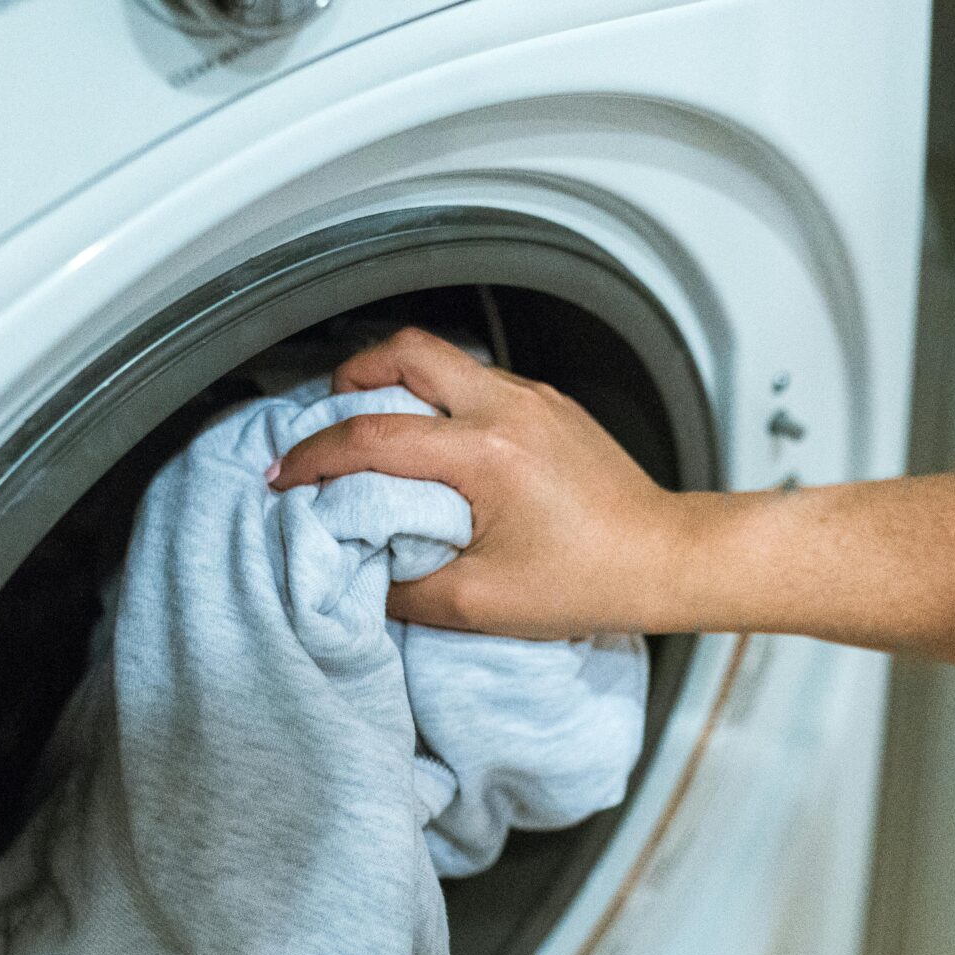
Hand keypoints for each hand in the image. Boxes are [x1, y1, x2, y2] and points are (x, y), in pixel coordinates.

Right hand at [268, 328, 697, 636]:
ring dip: (400, 384)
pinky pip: (480, 382)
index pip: (372, 435)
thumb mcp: (481, 604)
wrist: (667, 559)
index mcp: (484, 453)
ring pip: (446, 360)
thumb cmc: (591, 580)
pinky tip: (438, 445)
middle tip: (328, 417)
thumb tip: (361, 574)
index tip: (287, 476)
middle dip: (352, 376)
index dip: (314, 456)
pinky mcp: (552, 406)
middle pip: (406, 350)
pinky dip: (443, 400)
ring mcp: (534, 400)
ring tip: (377, 428)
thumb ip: (405, 589)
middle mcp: (508, 408)